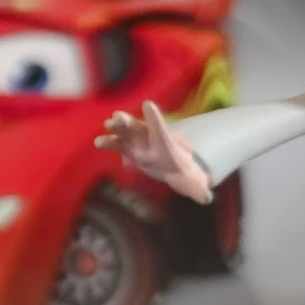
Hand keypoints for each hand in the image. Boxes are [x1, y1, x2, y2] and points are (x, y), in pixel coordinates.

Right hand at [96, 102, 211, 202]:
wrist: (173, 168)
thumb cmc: (184, 173)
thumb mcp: (192, 182)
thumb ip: (197, 189)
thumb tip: (206, 199)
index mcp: (166, 144)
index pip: (161, 130)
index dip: (154, 119)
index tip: (148, 104)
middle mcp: (151, 139)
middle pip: (138, 127)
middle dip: (128, 122)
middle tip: (118, 117)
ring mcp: (138, 142)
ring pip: (125, 132)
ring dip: (116, 128)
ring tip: (107, 125)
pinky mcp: (128, 148)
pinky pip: (116, 144)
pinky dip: (108, 142)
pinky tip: (98, 143)